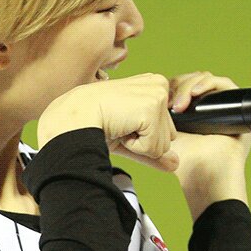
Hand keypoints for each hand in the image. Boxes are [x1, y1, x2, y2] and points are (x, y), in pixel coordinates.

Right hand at [39, 73, 180, 171]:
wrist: (74, 119)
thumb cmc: (96, 124)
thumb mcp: (129, 138)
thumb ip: (153, 150)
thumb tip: (176, 165)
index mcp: (154, 86)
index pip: (166, 131)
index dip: (142, 136)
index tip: (121, 122)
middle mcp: (160, 85)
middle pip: (169, 138)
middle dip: (144, 140)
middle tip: (120, 125)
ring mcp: (157, 96)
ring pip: (163, 145)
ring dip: (139, 144)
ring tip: (119, 125)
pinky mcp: (152, 108)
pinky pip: (155, 148)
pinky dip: (136, 147)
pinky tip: (120, 127)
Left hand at [161, 72, 250, 186]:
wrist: (203, 172)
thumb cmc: (185, 160)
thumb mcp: (165, 131)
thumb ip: (158, 114)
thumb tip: (153, 90)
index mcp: (192, 110)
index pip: (182, 84)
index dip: (172, 86)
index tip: (161, 100)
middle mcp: (209, 106)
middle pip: (193, 79)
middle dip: (179, 86)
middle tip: (170, 105)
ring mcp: (223, 104)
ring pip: (205, 78)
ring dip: (190, 86)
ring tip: (180, 105)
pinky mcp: (237, 104)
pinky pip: (224, 83)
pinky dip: (208, 83)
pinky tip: (195, 93)